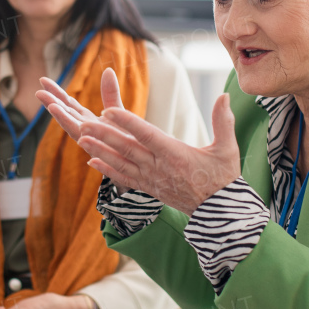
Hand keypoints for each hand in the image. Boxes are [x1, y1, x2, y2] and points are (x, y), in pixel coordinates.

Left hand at [36, 68, 242, 214]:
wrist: (218, 214)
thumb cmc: (224, 178)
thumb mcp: (227, 149)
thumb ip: (223, 121)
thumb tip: (225, 95)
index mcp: (176, 154)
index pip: (146, 134)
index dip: (127, 122)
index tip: (109, 110)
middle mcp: (159, 167)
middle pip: (127, 147)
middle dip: (104, 134)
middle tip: (83, 122)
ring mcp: (151, 179)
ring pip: (121, 162)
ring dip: (100, 150)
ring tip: (81, 138)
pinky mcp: (148, 188)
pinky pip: (124, 178)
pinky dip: (107, 169)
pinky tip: (91, 162)